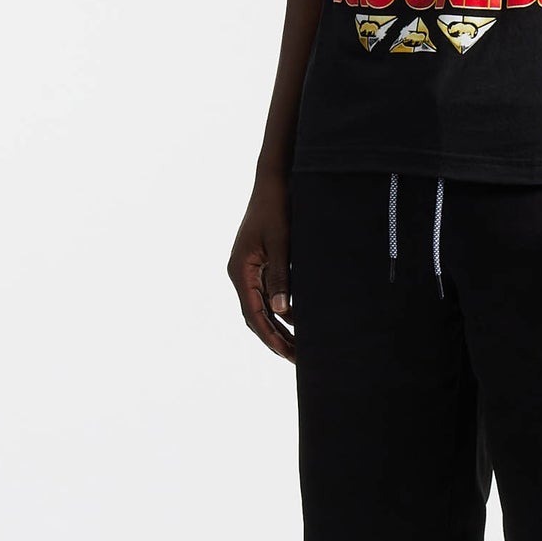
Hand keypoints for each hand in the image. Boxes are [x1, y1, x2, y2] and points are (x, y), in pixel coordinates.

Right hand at [227, 172, 294, 361]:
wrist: (274, 180)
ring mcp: (248, 269)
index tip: (287, 354)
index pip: (253, 314)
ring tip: (301, 347)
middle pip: (256, 316)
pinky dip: (282, 310)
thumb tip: (282, 312)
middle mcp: (240, 273)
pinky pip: (267, 294)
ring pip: (261, 308)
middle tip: (298, 359)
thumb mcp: (281, 242)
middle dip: (276, 339)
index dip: (270, 337)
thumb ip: (280, 276)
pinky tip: (300, 320)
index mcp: (240, 270)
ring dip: (279, 327)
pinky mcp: (259, 263)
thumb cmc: (277, 207)